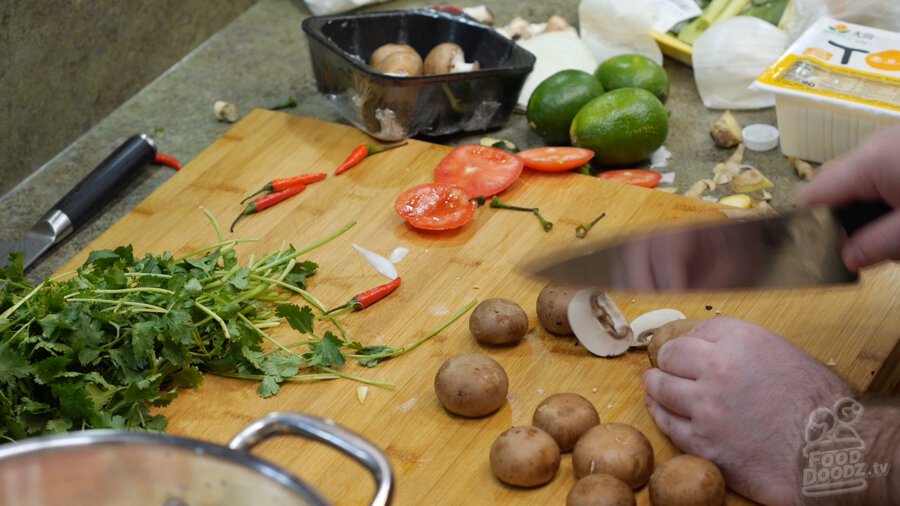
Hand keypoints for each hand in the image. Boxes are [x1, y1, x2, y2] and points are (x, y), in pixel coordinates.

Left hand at [643, 317, 849, 504]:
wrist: (831, 452)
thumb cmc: (819, 406)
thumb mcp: (784, 355)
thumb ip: (743, 348)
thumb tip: (711, 347)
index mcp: (741, 340)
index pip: (695, 331)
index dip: (691, 343)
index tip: (689, 351)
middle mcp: (718, 368)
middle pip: (670, 356)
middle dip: (669, 362)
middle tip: (669, 368)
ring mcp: (706, 407)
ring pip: (661, 388)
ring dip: (657, 386)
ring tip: (657, 385)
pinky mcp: (702, 442)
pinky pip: (667, 423)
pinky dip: (661, 414)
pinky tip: (662, 410)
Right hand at [796, 123, 899, 270]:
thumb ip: (876, 244)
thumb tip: (844, 260)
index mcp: (867, 162)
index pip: (810, 195)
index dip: (808, 224)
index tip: (821, 253)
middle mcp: (872, 146)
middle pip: (832, 188)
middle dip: (843, 220)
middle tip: (871, 249)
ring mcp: (889, 143)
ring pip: (857, 183)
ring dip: (866, 211)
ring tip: (894, 235)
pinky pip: (878, 174)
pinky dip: (883, 197)